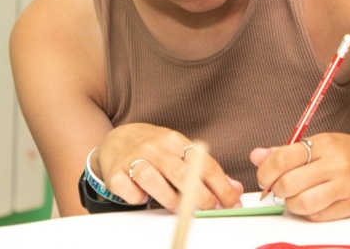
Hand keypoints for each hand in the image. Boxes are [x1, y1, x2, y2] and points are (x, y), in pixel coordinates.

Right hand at [93, 123, 243, 211]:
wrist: (115, 139)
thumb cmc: (153, 150)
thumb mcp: (180, 151)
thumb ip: (207, 170)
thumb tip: (235, 189)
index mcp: (174, 140)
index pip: (204, 163)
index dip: (221, 186)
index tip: (232, 202)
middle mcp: (154, 147)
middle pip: (181, 173)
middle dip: (201, 196)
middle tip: (210, 209)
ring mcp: (133, 158)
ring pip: (153, 180)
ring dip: (169, 199)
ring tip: (177, 208)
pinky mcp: (115, 172)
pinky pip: (129, 190)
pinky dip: (138, 198)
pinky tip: (143, 198)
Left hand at [251, 133, 349, 221]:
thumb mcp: (322, 143)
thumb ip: (287, 151)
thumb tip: (257, 156)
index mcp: (324, 144)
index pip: (282, 158)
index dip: (265, 172)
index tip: (264, 177)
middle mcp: (335, 164)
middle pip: (288, 183)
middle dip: (276, 190)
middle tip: (279, 188)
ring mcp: (345, 187)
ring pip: (301, 203)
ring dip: (291, 204)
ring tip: (295, 197)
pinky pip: (318, 216)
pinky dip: (308, 213)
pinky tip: (312, 203)